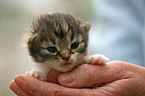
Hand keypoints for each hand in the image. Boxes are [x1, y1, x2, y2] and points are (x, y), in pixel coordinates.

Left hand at [9, 61, 144, 95]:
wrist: (143, 88)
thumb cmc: (132, 79)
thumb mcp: (113, 71)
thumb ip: (89, 74)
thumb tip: (62, 78)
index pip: (57, 94)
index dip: (37, 88)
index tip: (21, 79)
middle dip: (32, 92)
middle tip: (16, 82)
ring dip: (38, 94)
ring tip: (23, 85)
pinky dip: (50, 93)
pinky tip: (44, 86)